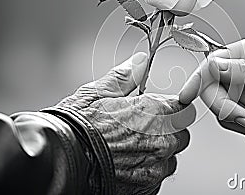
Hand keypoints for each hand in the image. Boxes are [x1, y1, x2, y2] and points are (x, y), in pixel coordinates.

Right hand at [57, 53, 195, 193]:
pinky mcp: (146, 188)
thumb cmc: (77, 127)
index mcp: (155, 113)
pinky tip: (126, 164)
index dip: (173, 107)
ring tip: (131, 148)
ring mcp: (155, 167)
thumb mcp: (97, 92)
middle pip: (181, 134)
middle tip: (142, 128)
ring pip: (170, 158)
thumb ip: (125, 76)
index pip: (185, 108)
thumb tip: (139, 62)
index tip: (163, 109)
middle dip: (167, 130)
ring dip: (158, 152)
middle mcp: (161, 141)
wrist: (60, 162)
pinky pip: (157, 177)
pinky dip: (146, 170)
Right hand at [179, 35, 244, 137]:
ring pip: (224, 113)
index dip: (195, 81)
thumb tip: (214, 66)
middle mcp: (239, 75)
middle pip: (214, 94)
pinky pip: (240, 125)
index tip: (185, 96)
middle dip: (226, 110)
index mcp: (242, 54)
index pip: (211, 67)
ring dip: (242, 123)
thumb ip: (243, 69)